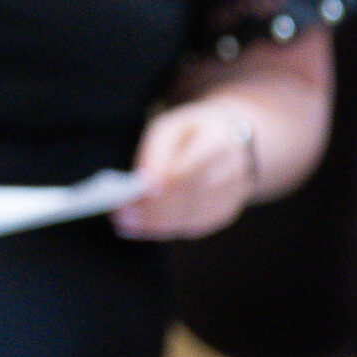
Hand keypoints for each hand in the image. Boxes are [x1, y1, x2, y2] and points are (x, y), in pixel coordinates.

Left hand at [116, 99, 255, 239]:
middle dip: (155, 208)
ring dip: (156, 222)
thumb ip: (157, 154)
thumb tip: (142, 184)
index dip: (168, 181)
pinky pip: (195, 226)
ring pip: (193, 217)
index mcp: (219, 143)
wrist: (235, 142)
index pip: (193, 166)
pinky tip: (140, 227)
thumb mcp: (171, 128)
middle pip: (192, 197)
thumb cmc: (192, 133)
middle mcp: (232, 172)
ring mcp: (233, 196)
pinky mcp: (226, 212)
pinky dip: (166, 228)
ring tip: (123, 221)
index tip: (141, 189)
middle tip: (121, 214)